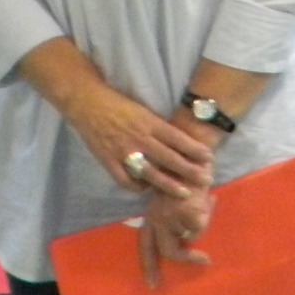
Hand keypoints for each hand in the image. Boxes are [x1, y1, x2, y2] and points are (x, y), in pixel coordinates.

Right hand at [65, 83, 213, 196]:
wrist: (85, 101)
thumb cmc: (116, 102)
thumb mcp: (141, 109)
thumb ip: (156, 126)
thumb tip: (177, 142)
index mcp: (147, 122)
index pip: (177, 138)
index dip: (194, 149)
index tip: (209, 158)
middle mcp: (138, 137)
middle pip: (169, 158)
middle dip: (190, 170)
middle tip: (206, 180)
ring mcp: (123, 151)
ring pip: (151, 173)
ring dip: (169, 185)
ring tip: (184, 193)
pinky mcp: (108, 160)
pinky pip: (126, 180)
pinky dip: (137, 187)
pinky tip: (146, 189)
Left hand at [138, 184, 214, 287]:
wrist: (189, 158)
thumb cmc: (182, 176)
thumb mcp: (170, 199)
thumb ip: (174, 217)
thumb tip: (188, 234)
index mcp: (150, 215)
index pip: (145, 245)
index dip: (148, 266)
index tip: (152, 284)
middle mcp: (156, 217)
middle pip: (169, 251)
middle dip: (188, 258)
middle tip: (204, 260)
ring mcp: (170, 216)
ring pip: (191, 235)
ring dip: (200, 222)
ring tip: (201, 202)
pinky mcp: (186, 213)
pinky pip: (201, 225)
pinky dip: (207, 213)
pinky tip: (205, 197)